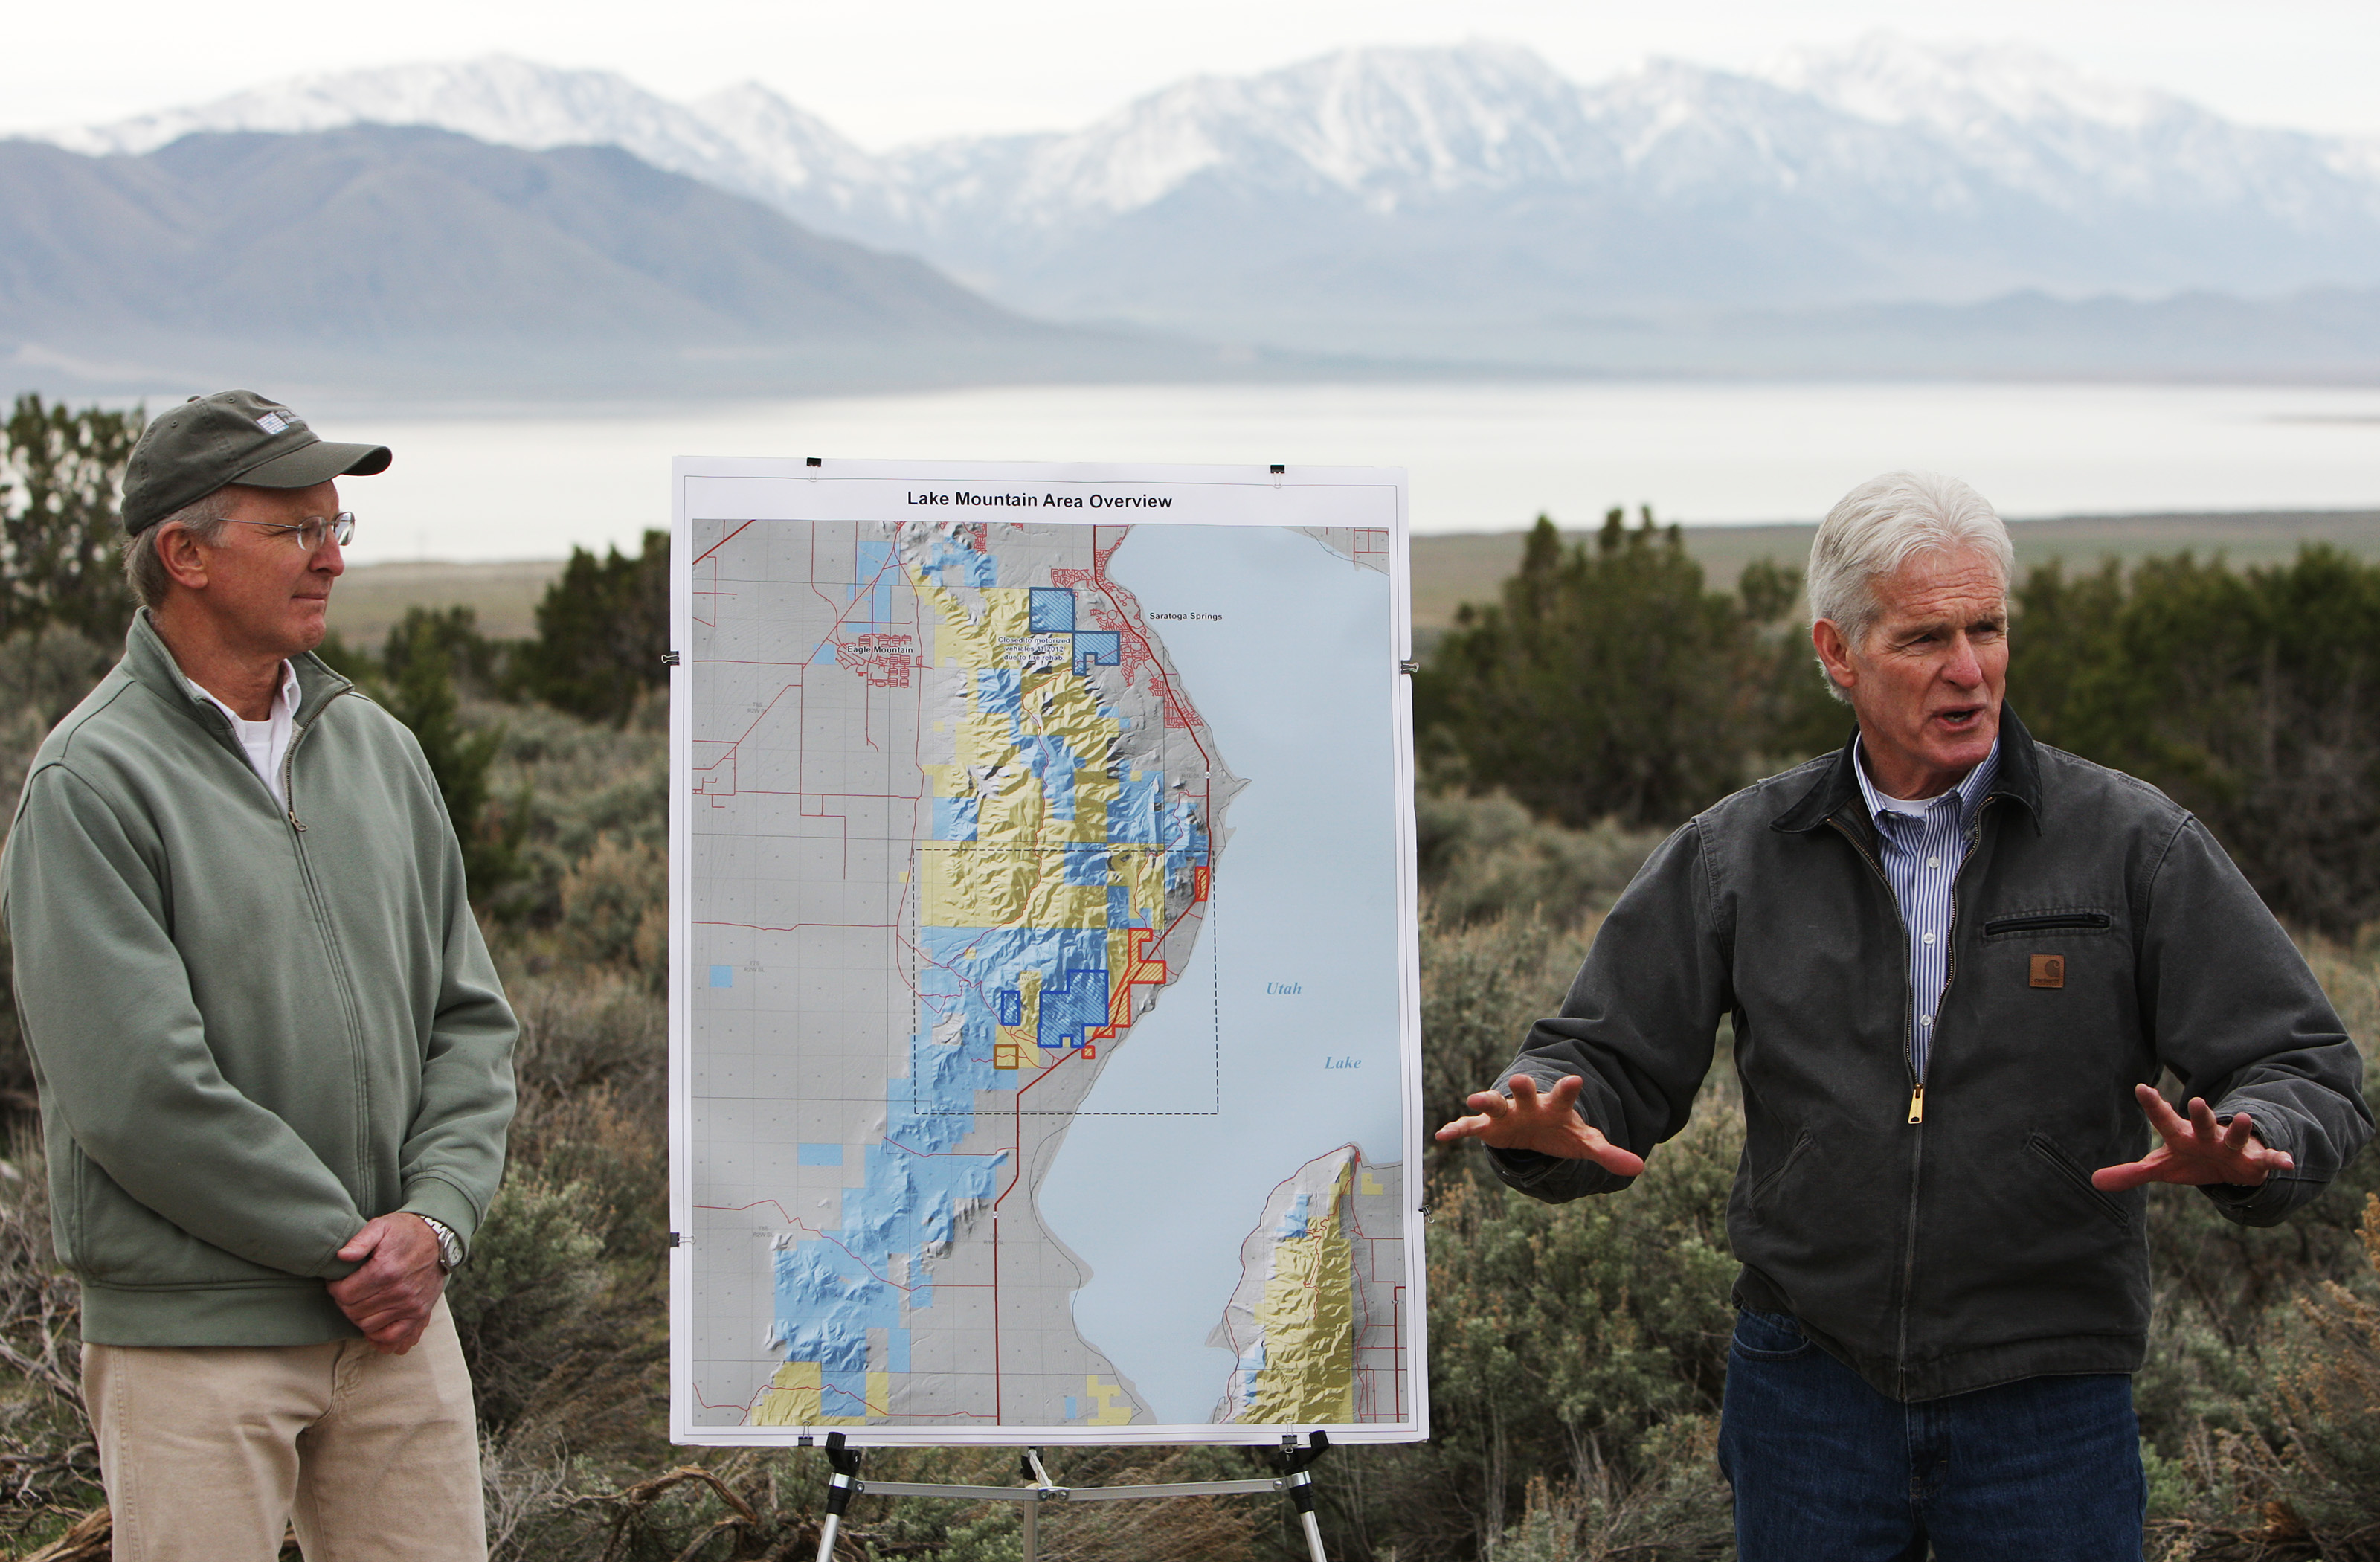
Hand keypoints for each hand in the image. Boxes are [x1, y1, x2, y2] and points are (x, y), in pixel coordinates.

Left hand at [328, 1213, 445, 1353]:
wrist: (439, 1238)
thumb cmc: (405, 1232)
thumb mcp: (381, 1226)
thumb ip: (360, 1240)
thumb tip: (342, 1256)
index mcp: (385, 1270)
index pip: (345, 1293)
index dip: (335, 1288)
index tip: (338, 1281)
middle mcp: (398, 1291)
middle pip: (353, 1311)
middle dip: (344, 1302)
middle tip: (348, 1291)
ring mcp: (410, 1305)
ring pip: (367, 1325)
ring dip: (357, 1317)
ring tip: (360, 1303)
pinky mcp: (419, 1313)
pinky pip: (392, 1336)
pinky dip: (378, 1336)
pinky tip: (372, 1326)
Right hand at [1433, 1073, 1646, 1175]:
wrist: (1534, 1125)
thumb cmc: (1560, 1130)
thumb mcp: (1585, 1142)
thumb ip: (1607, 1153)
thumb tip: (1638, 1168)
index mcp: (1555, 1107)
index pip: (1565, 1096)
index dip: (1570, 1089)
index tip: (1576, 1080)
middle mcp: (1528, 1104)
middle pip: (1526, 1092)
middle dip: (1522, 1086)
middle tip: (1519, 1078)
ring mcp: (1506, 1113)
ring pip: (1494, 1104)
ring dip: (1484, 1101)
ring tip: (1473, 1099)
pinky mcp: (1487, 1127)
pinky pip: (1469, 1128)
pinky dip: (1456, 1130)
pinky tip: (1441, 1136)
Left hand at [2092, 1083, 2293, 1192]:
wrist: (2229, 1166)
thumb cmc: (2191, 1160)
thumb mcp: (2161, 1168)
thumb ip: (2131, 1173)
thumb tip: (2094, 1181)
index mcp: (2181, 1136)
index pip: (2164, 1119)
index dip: (2153, 1105)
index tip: (2140, 1088)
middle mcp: (2207, 1136)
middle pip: (2201, 1124)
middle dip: (2201, 1114)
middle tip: (2196, 1100)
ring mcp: (2232, 1146)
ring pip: (2235, 1136)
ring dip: (2238, 1128)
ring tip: (2241, 1117)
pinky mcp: (2255, 1161)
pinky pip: (2267, 1160)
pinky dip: (2277, 1160)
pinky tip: (2288, 1162)